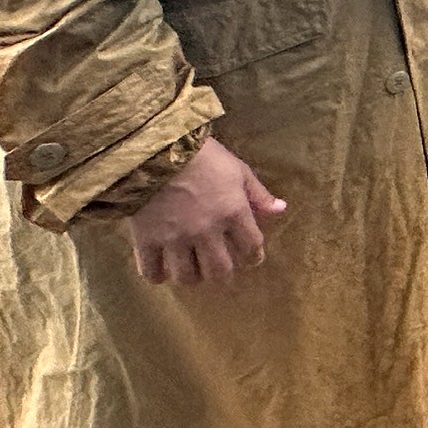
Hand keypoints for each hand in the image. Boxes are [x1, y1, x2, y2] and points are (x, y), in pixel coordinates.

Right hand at [128, 138, 284, 285]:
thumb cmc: (202, 156)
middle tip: (219, 267)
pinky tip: (162, 270)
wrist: (154, 151)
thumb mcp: (238, 170)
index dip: (254, 257)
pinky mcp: (146, 241)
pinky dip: (157, 276)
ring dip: (192, 276)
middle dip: (223, 273)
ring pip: (187, 277)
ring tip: (191, 268)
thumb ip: (258, 194)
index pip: (251, 248)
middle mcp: (206, 232)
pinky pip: (152, 272)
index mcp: (233, 213)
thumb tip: (281, 210)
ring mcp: (175, 239)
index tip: (251, 257)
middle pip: (219, 271)